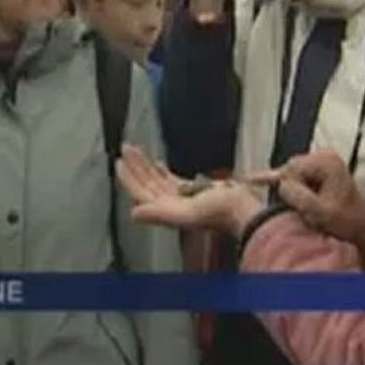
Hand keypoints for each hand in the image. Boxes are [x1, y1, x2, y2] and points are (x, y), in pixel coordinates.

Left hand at [116, 145, 263, 237]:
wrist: (245, 209)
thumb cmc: (221, 213)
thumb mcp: (187, 213)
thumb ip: (158, 214)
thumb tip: (133, 214)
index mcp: (167, 210)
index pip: (141, 192)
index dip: (128, 178)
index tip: (119, 162)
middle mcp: (172, 204)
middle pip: (147, 183)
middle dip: (136, 167)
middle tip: (126, 149)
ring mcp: (183, 197)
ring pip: (157, 180)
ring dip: (146, 165)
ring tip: (137, 151)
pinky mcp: (195, 190)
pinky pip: (172, 180)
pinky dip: (162, 171)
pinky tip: (158, 163)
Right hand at [258, 150, 364, 263]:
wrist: (364, 224)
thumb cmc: (348, 220)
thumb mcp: (323, 212)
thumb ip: (301, 197)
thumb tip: (282, 185)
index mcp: (327, 163)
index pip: (293, 169)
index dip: (292, 189)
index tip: (301, 205)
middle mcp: (324, 156)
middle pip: (290, 169)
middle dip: (291, 189)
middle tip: (301, 208)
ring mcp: (320, 161)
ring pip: (289, 174)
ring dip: (291, 190)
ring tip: (303, 206)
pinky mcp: (316, 170)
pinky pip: (292, 174)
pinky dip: (276, 179)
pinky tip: (251, 179)